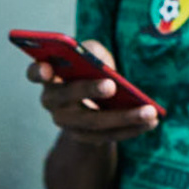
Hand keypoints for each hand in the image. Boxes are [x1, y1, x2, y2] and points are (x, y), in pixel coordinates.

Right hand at [30, 40, 159, 145]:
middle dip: (88, 91)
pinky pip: (108, 136)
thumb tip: (101, 63)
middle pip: (67, 98)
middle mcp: (52, 102)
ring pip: (93, 122)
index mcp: (49, 76)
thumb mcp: (91, 54)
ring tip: (150, 112)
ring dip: (123, 117)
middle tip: (112, 85)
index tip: (47, 68)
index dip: (38, 71)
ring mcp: (67, 123)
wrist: (90, 101)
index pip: (35, 72)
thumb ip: (92, 51)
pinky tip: (153, 121)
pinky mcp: (86, 137)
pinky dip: (132, 129)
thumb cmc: (89, 68)